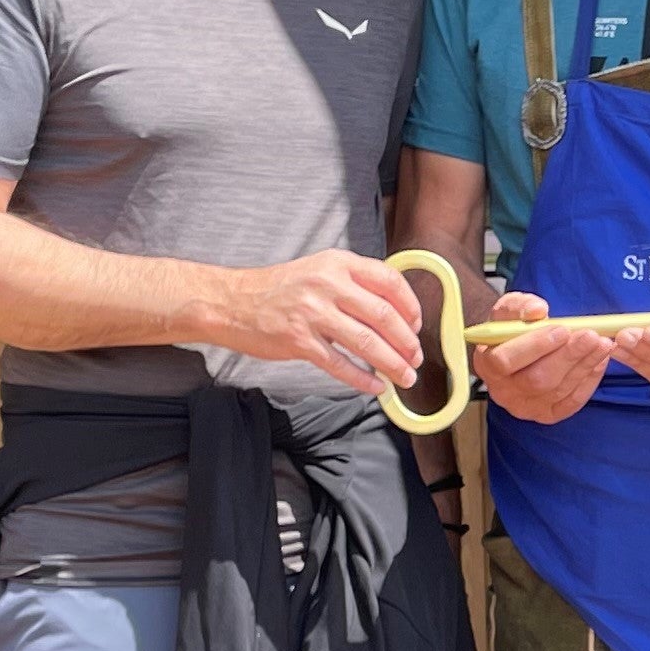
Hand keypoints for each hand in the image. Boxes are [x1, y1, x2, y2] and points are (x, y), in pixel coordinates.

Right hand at [199, 250, 421, 397]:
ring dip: (392, 364)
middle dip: (407, 342)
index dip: (410, 306)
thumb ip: (353, 283)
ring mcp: (312, 313)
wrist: (232, 302)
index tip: (417, 326)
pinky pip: (340, 364)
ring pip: (367, 342)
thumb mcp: (319, 270)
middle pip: (384, 316)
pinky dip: (362, 379)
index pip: (389, 281)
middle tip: (416, 358)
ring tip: (405, 377)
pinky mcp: (298, 341)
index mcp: (338, 263)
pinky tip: (375, 387)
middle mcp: (328, 284)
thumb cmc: (279, 289)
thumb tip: (394, 311)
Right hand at [477, 290, 612, 424]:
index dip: (535, 346)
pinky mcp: (547, 414)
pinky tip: (599, 360)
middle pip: (537, 380)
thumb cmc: (511, 330)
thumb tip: (537, 310)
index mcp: (487, 364)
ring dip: (584, 365)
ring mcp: (526, 407)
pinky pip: (571, 402)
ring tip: (602, 343)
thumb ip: (519, 306)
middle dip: (568, 356)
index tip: (561, 329)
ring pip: (559, 389)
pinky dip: (589, 380)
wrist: (516, 352)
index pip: (506, 361)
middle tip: (590, 336)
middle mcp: (503, 392)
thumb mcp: (509, 310)